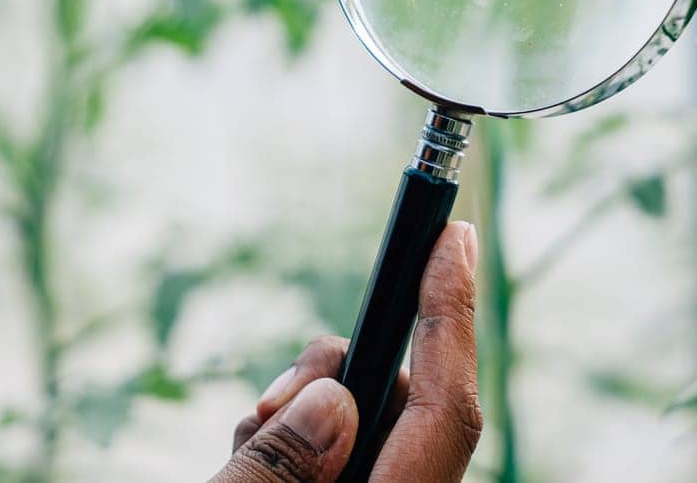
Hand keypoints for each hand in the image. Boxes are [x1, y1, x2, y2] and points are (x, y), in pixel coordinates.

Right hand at [209, 221, 481, 482]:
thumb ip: (280, 464)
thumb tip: (330, 397)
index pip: (445, 408)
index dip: (450, 316)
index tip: (454, 236)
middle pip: (393, 398)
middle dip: (335, 372)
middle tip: (267, 404)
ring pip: (351, 419)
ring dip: (294, 412)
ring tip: (242, 455)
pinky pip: (325, 449)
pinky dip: (285, 441)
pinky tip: (245, 468)